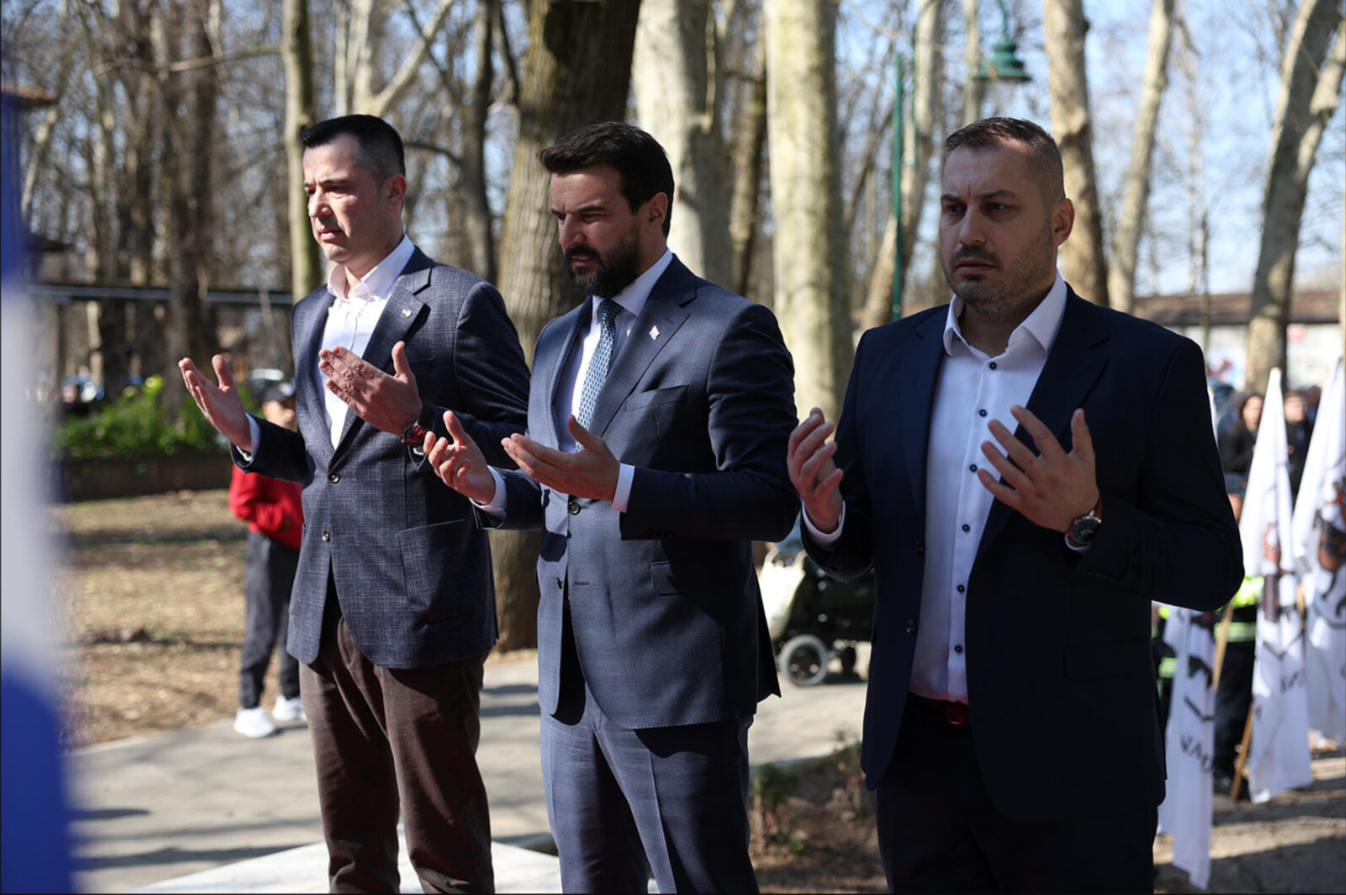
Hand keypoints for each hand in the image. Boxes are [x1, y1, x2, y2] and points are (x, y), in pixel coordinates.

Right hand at [178, 355, 251, 451]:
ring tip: (188, 372)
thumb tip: (216, 355)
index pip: (197, 378)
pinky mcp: (215, 415)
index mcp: (208, 391)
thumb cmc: (231, 407)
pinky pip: (208, 404)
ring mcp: (208, 407)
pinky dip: (204, 396)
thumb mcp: (228, 386)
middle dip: (188, 374)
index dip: (191, 369)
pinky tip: (200, 388)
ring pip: (198, 394)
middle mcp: (205, 398)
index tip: (185, 359)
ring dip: (193, 383)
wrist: (240, 426)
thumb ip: (223, 372)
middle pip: (194, 384)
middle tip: (182, 362)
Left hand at [318, 341, 421, 434]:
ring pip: (345, 385)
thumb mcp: (408, 377)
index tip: (336, 348)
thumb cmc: (409, 397)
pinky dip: (336, 390)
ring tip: (322, 364)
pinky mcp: (362, 412)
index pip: (360, 365)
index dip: (346, 355)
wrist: (410, 423)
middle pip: (348, 374)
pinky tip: (328, 382)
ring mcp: (366, 402)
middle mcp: (372, 391)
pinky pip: (346, 399)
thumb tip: (400, 343)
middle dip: (334, 361)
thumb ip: (400, 360)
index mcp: (382, 380)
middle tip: (323, 352)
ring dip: (331, 374)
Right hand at [424, 411, 497, 503]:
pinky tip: (467, 461)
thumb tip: (447, 412)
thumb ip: (455, 429)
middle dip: (438, 450)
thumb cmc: (471, 458)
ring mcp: (450, 479)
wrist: (485, 478)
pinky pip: (458, 479)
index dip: (428, 443)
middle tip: (443, 440)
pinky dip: (462, 470)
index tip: (431, 433)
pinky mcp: (461, 486)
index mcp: (441, 458)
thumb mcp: (464, 441)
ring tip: (459, 447)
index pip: (429, 451)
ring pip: (445, 470)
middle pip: (434, 461)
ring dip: (451, 459)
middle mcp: (442, 468)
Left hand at [501, 416, 618, 501]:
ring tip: (508, 449)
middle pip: (532, 463)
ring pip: (533, 472)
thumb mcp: (597, 444)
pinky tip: (521, 461)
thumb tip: (570, 417)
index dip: (525, 444)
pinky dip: (528, 469)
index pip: (541, 453)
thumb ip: (580, 431)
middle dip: (516, 451)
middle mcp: (562, 475)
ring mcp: (559, 484)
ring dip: (519, 461)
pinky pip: (539, 478)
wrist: (613, 486)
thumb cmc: (606, 463)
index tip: (514, 436)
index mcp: (570, 463)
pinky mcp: (560, 488)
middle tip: (505, 441)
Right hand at [787, 408, 843, 532]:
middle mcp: (794, 472)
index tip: (819, 416)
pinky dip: (830, 480)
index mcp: (793, 459)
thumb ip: (815, 433)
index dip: (805, 427)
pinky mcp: (815, 499)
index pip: (794, 440)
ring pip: (807, 469)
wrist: (822, 507)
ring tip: (835, 444)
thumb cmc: (819, 476)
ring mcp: (803, 486)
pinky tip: (840, 471)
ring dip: (820, 455)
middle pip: (801, 452)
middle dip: (815, 437)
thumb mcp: (817, 453)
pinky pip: (820, 489)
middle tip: (830, 425)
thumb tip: (815, 410)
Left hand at [977, 406, 1098, 533]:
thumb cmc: (1082, 483)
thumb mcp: (1087, 458)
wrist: (1081, 517)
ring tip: (984, 443)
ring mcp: (1034, 492)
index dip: (1028, 421)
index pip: (1042, 436)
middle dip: (1005, 437)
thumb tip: (1079, 411)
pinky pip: (1004, 495)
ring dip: (995, 458)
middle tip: (992, 423)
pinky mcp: (1025, 505)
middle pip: (1022, 455)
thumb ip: (1081, 434)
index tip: (1015, 409)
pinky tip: (980, 472)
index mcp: (1061, 463)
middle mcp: (1046, 477)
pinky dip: (991, 484)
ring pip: (1011, 474)